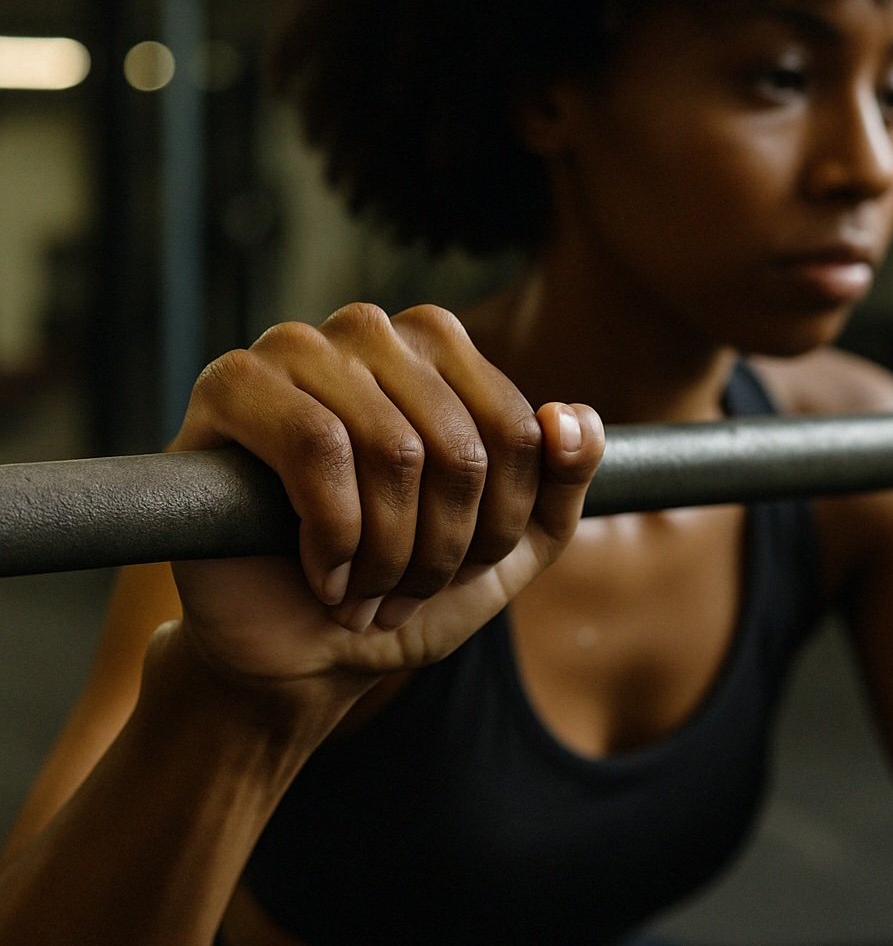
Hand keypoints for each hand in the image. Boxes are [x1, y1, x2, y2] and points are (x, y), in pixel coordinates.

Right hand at [168, 304, 602, 685]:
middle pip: (458, 446)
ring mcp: (299, 347)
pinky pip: (314, 447)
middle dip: (443, 549)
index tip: (463, 569)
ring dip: (389, 552)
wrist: (302, 648)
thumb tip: (569, 416)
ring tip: (367, 593)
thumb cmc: (403, 586)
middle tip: (408, 595)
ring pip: (392, 449)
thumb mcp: (510, 549)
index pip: (518, 430)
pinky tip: (323, 576)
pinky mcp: (234, 385)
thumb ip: (562, 482)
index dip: (500, 522)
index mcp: (442, 351)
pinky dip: (333, 536)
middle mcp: (374, 332)